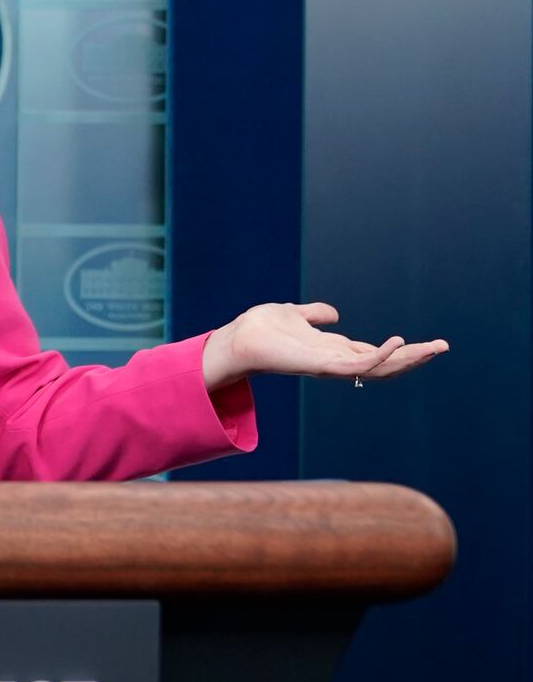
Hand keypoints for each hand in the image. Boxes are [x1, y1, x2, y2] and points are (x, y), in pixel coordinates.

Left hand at [202, 302, 447, 390]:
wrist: (238, 338)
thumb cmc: (261, 329)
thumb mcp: (294, 315)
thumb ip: (314, 315)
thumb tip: (334, 313)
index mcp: (332, 350)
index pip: (375, 354)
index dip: (402, 350)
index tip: (430, 344)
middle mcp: (335, 361)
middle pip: (384, 364)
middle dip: (414, 357)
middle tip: (443, 347)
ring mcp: (330, 366)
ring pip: (378, 368)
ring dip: (407, 359)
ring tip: (433, 348)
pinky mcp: (321, 366)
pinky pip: (357, 366)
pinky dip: (379, 356)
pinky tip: (397, 342)